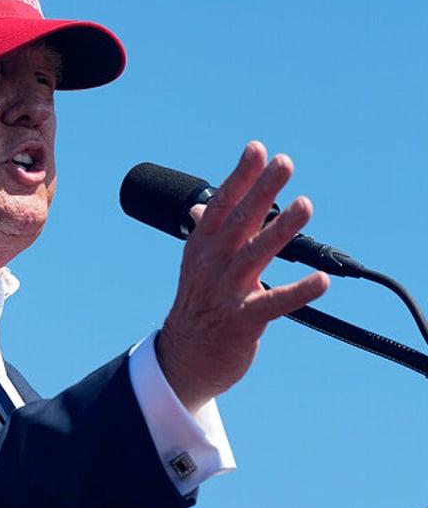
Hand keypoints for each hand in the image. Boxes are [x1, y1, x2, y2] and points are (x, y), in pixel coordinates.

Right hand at [156, 141, 329, 412]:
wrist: (185, 358)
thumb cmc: (198, 306)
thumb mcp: (197, 266)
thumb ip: (206, 234)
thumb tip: (201, 206)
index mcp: (201, 247)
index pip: (220, 204)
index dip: (239, 176)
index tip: (257, 149)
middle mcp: (211, 264)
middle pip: (239, 221)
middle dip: (262, 190)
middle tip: (284, 163)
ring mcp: (226, 291)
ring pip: (256, 254)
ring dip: (281, 229)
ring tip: (306, 205)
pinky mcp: (243, 321)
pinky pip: (275, 303)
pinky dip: (299, 292)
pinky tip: (322, 281)